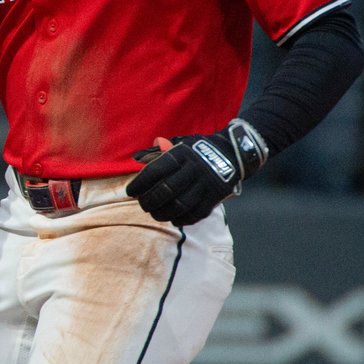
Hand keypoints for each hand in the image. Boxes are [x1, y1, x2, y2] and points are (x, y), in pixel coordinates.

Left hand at [126, 119, 268, 225]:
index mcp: (181, 155)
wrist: (232, 152)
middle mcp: (193, 169)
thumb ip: (160, 152)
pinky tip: (173, 219)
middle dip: (149, 201)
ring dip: (163, 213)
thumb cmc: (197, 150)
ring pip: (180, 205)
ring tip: (154, 214)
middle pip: (166, 191)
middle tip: (142, 204)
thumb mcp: (180, 143)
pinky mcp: (215, 197)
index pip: (155, 171)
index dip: (140, 183)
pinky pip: (196, 214)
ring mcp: (205, 184)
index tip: (130, 191)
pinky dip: (182, 219)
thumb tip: (138, 157)